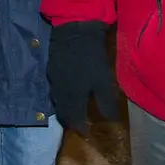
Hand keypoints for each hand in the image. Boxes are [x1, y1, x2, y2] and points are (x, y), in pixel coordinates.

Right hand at [46, 21, 118, 135]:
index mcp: (72, 96)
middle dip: (70, 120)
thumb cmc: (92, 57)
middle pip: (62, 112)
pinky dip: (61, 96)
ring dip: (65, 108)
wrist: (75, 31)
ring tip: (74, 110)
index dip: (80, 127)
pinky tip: (68, 91)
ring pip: (56, 101)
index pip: (73, 119)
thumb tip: (112, 120)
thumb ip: (106, 101)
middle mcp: (59, 92)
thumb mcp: (103, 80)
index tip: (86, 132)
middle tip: (79, 124)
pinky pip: (54, 89)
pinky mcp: (51, 69)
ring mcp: (53, 79)